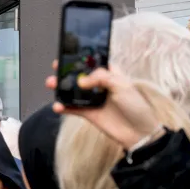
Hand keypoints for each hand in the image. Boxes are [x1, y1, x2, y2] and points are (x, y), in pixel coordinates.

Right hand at [45, 61, 162, 149]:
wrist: (138, 132)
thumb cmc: (136, 106)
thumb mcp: (123, 86)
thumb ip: (102, 78)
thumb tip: (80, 81)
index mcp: (110, 75)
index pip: (94, 63)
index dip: (82, 59)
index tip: (68, 55)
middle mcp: (99, 85)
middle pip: (79, 76)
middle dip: (66, 72)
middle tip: (55, 69)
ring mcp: (92, 99)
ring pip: (72, 91)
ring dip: (61, 88)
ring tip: (51, 85)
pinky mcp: (87, 112)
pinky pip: (71, 108)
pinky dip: (62, 107)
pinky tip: (57, 106)